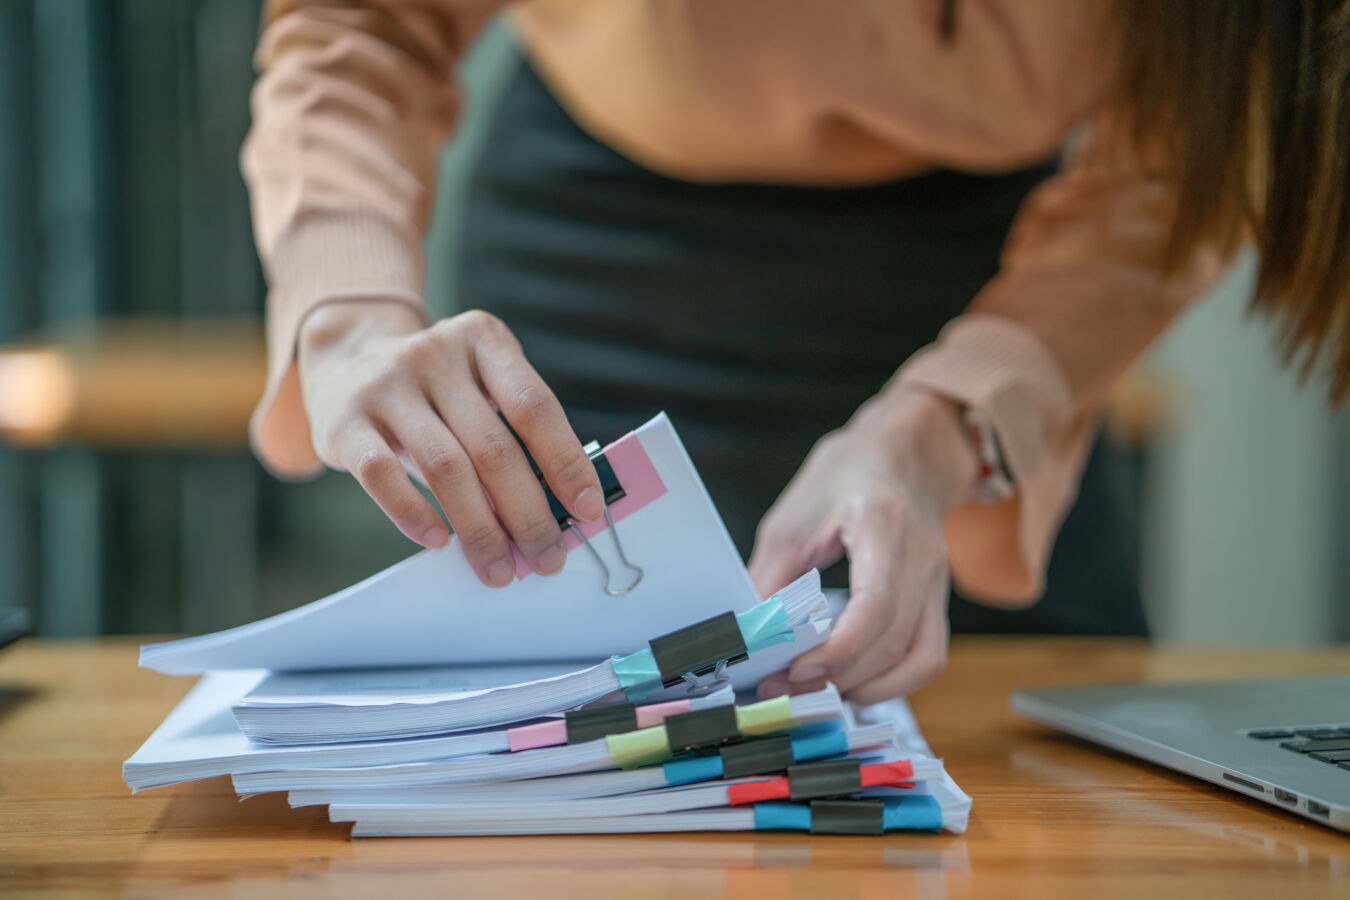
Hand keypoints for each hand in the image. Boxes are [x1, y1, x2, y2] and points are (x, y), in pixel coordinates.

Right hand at [297, 300, 604, 586]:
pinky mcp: (344, 419)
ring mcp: (385, 384)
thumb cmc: (434, 394)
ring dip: (479, 528)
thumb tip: (558, 513)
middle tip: (547, 558)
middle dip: (528, 513)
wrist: (344, 360)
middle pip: (494, 447)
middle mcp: (434, 354)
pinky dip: (413, 514)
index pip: (535, 407)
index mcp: (483, 340)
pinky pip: (382, 475)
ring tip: (499, 569)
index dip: (567, 463)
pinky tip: (438, 542)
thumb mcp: (477, 390)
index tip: (589, 511)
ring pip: (446, 467)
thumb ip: (514, 435)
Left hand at [747, 389, 976, 704]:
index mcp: (883, 524)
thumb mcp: (794, 517)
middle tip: (786, 687)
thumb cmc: (848, 475)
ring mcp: (937, 581)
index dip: (838, 651)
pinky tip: (855, 682)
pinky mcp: (937, 599)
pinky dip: (894, 681)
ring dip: (870, 688)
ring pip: (921, 659)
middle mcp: (922, 557)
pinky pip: (928, 655)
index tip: (795, 670)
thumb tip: (750, 634)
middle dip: (839, 676)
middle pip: (894, 641)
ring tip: (820, 690)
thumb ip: (772, 576)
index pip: (876, 605)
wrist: (905, 452)